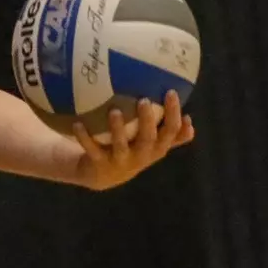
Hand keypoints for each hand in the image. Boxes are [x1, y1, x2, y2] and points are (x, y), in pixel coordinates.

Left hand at [72, 90, 194, 190]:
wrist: (103, 176)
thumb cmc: (132, 153)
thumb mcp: (153, 146)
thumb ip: (172, 136)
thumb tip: (190, 122)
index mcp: (156, 148)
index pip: (171, 132)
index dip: (173, 114)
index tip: (170, 92)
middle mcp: (141, 156)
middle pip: (148, 139)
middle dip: (148, 120)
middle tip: (144, 100)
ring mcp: (120, 161)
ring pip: (120, 145)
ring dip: (117, 129)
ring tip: (114, 111)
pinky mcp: (99, 164)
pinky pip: (91, 149)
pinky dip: (84, 137)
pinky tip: (78, 124)